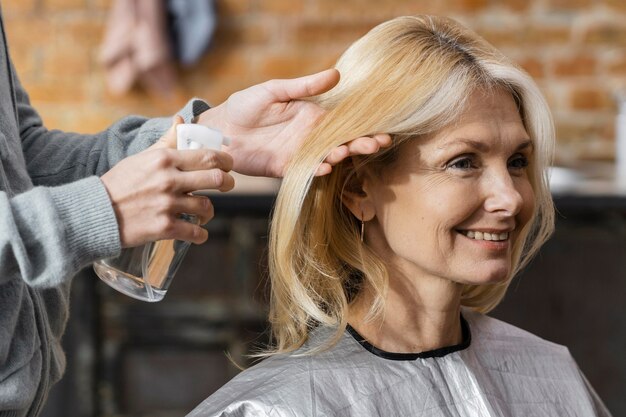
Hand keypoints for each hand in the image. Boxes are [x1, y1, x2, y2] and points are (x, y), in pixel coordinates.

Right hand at [101, 117, 234, 246]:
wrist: (95, 211)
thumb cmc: (120, 183)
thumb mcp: (142, 157)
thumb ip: (166, 141)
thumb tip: (181, 120)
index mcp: (165, 160)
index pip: (209, 156)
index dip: (226, 161)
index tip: (229, 165)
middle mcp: (169, 180)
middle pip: (216, 179)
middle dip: (228, 183)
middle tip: (227, 186)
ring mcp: (167, 204)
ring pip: (207, 207)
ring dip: (209, 212)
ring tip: (203, 213)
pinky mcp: (164, 227)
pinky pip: (195, 232)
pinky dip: (200, 235)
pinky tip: (197, 233)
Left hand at [197, 69, 391, 176]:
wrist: (220, 129)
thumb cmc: (245, 105)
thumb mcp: (275, 90)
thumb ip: (305, 86)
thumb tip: (336, 74)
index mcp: (312, 116)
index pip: (343, 123)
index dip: (363, 127)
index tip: (382, 131)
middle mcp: (309, 137)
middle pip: (341, 142)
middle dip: (360, 144)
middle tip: (376, 144)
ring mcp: (298, 154)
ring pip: (327, 158)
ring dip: (340, 156)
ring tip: (349, 152)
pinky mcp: (285, 169)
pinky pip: (305, 172)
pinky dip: (316, 170)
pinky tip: (325, 166)